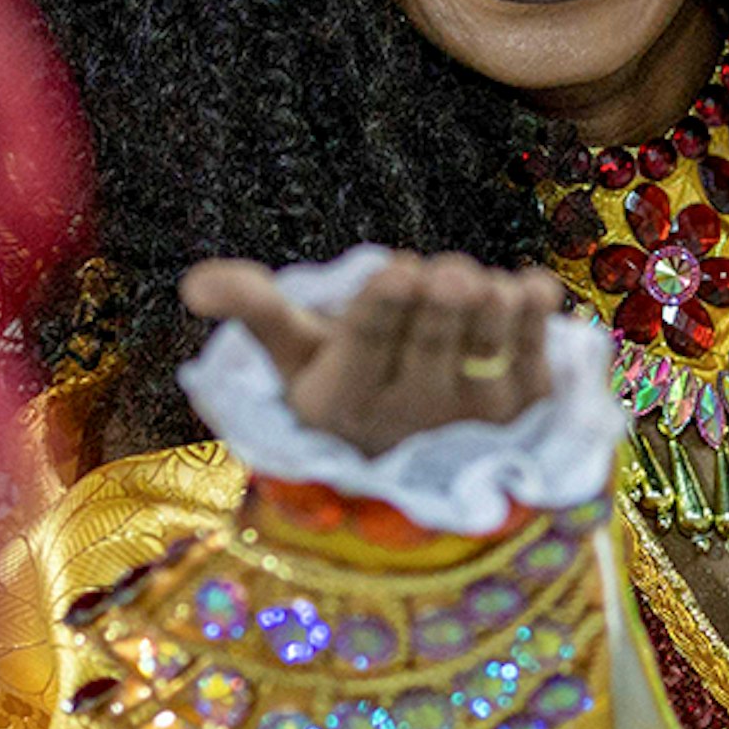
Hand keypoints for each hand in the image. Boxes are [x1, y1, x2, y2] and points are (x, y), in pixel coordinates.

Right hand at [181, 254, 559, 458]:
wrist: (413, 456)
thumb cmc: (343, 383)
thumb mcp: (293, 352)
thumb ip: (254, 308)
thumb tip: (193, 283)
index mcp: (345, 397)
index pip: (370, 341)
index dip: (388, 303)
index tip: (398, 272)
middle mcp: (411, 416)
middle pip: (435, 332)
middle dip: (439, 293)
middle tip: (440, 274)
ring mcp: (474, 417)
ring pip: (489, 339)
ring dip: (487, 302)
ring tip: (479, 287)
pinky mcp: (525, 412)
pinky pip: (536, 351)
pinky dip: (533, 314)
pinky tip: (526, 291)